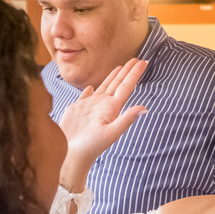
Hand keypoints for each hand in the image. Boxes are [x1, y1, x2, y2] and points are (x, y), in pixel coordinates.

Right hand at [58, 59, 148, 190]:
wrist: (70, 155)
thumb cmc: (90, 147)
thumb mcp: (110, 133)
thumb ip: (126, 119)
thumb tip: (144, 108)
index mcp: (112, 109)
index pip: (126, 87)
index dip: (134, 74)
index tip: (143, 62)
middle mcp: (103, 106)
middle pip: (117, 84)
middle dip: (127, 71)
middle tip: (136, 58)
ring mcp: (90, 107)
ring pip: (104, 87)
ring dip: (112, 77)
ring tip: (120, 67)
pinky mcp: (77, 109)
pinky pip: (86, 95)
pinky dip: (90, 89)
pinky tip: (92, 86)